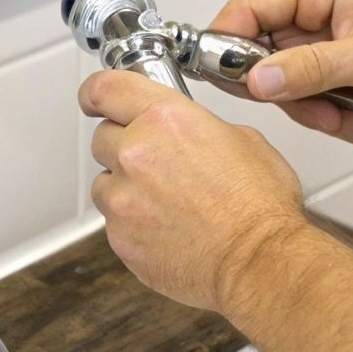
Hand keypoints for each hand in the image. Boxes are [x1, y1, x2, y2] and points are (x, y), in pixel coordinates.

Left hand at [79, 69, 308, 312]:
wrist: (258, 262)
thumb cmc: (259, 207)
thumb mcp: (242, 139)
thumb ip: (198, 126)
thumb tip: (188, 131)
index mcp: (165, 120)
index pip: (107, 90)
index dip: (96, 93)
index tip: (93, 99)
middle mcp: (135, 154)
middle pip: (104, 138)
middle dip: (125, 146)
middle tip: (158, 164)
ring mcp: (122, 199)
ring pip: (105, 182)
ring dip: (126, 187)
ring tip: (167, 203)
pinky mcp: (119, 238)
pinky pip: (114, 222)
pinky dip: (133, 224)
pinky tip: (168, 229)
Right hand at [207, 0, 352, 144]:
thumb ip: (306, 70)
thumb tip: (256, 80)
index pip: (251, 7)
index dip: (229, 41)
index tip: (219, 75)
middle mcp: (321, 13)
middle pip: (266, 55)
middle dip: (287, 91)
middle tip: (311, 108)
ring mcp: (333, 45)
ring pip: (289, 85)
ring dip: (315, 110)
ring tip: (349, 119)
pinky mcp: (345, 74)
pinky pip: (316, 100)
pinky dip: (334, 118)